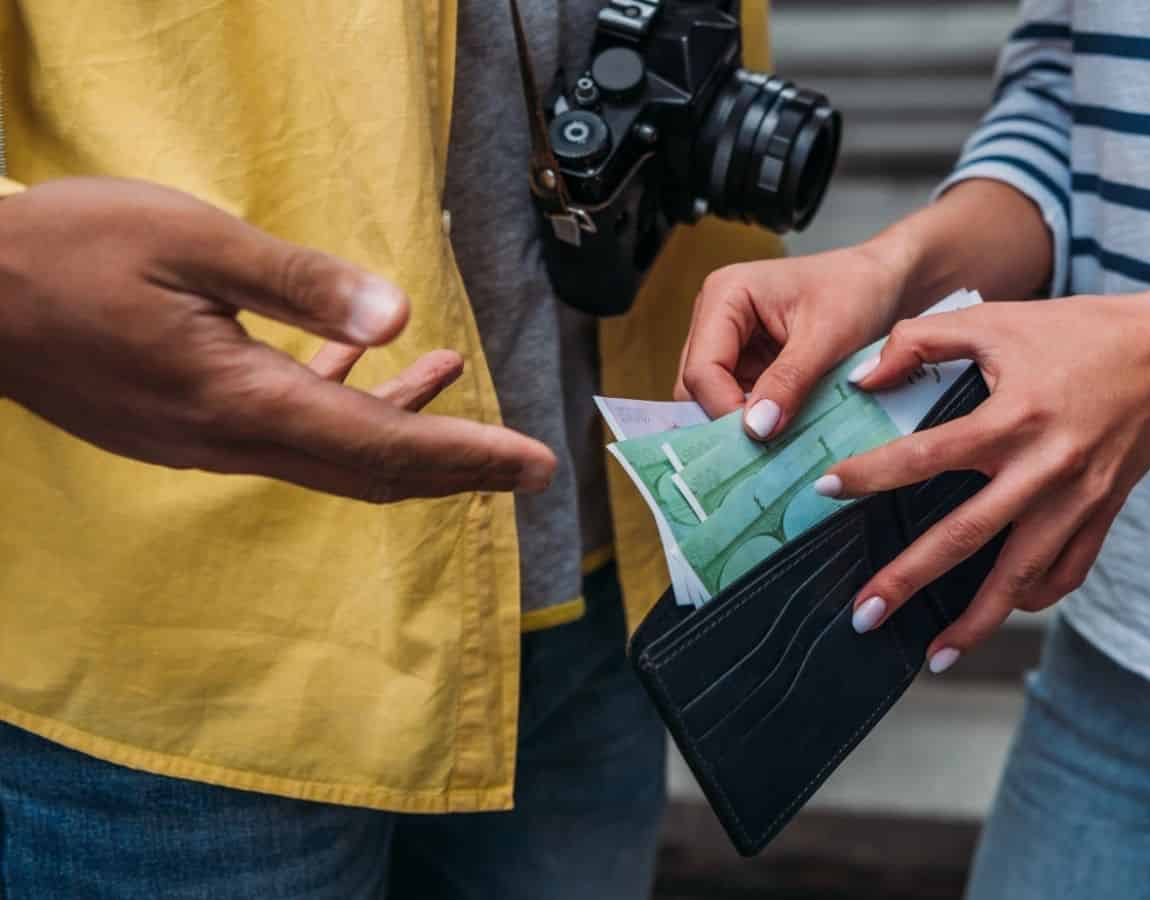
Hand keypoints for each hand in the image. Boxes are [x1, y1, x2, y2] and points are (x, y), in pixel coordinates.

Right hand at [0, 177, 555, 501]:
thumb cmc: (66, 253)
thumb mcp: (192, 244)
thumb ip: (301, 284)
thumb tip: (398, 317)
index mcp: (239, 401)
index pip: (382, 447)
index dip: (470, 459)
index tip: (538, 467)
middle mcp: (229, 439)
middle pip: (370, 470)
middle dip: (456, 466)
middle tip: (527, 466)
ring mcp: (203, 440)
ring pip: (331, 452)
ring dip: (402, 427)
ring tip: (462, 377)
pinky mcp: (183, 422)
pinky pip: (286, 429)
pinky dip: (341, 404)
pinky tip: (366, 360)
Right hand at [675, 242, 915, 437]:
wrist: (884, 282)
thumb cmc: (857, 290)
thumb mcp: (827, 338)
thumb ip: (789, 381)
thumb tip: (756, 427)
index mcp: (725, 295)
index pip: (701, 370)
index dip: (725, 409)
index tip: (761, 438)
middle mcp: (717, 318)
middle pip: (698, 387)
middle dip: (729, 419)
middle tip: (765, 450)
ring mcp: (731, 343)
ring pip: (716, 399)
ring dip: (745, 423)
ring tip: (778, 442)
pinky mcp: (749, 363)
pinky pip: (740, 401)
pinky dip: (759, 420)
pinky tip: (784, 432)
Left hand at [822, 292, 1149, 670]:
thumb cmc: (1078, 331)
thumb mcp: (995, 321)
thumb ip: (921, 341)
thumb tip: (863, 377)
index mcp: (1011, 418)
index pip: (923, 457)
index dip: (869, 475)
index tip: (823, 491)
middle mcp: (1043, 468)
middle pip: (964, 539)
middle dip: (909, 580)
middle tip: (865, 614)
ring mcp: (1077, 499)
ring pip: (1019, 577)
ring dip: (975, 621)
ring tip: (934, 656)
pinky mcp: (1104, 513)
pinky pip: (1068, 572)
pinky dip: (1035, 598)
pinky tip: (1004, 611)